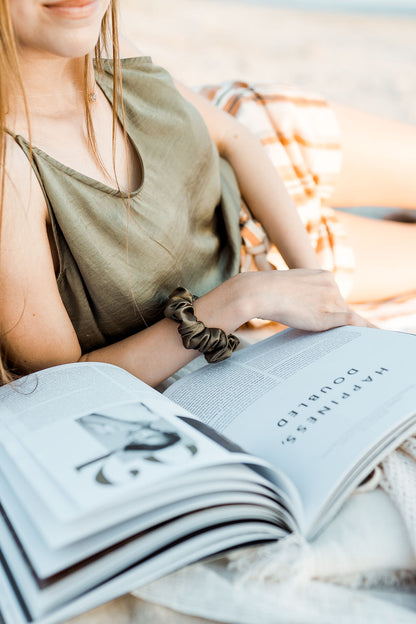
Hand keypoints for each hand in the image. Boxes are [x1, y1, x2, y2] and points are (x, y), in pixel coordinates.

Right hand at [246, 269, 372, 331]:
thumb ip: (306, 297)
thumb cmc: (268, 291)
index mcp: (324, 276)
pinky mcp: (326, 315)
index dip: (333, 312)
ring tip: (354, 343)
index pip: (335, 298)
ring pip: (346, 319)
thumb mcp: (292, 288)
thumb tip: (306, 310)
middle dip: (340, 322)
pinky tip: (374, 336)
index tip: (348, 323)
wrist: (260, 292)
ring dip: (349, 331)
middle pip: (341, 309)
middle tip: (351, 337)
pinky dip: (363, 330)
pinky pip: (351, 323)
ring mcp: (330, 300)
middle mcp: (331, 286)